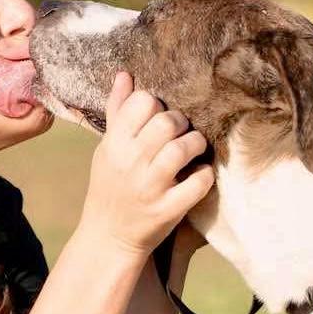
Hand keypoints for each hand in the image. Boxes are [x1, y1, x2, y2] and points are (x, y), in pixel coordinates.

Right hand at [78, 72, 214, 257]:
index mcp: (114, 144)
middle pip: (167, 122)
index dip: (157, 105)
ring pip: (184, 148)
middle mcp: (130, 163)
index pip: (142, 102)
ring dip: (196, 144)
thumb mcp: (107, 150)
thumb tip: (125, 75)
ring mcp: (150, 188)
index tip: (159, 119)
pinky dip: (204, 176)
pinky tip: (198, 176)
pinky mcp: (168, 210)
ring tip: (193, 151)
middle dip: (182, 124)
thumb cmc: (111, 187)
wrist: (108, 238)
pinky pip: (198, 182)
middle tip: (181, 134)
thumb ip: (118, 111)